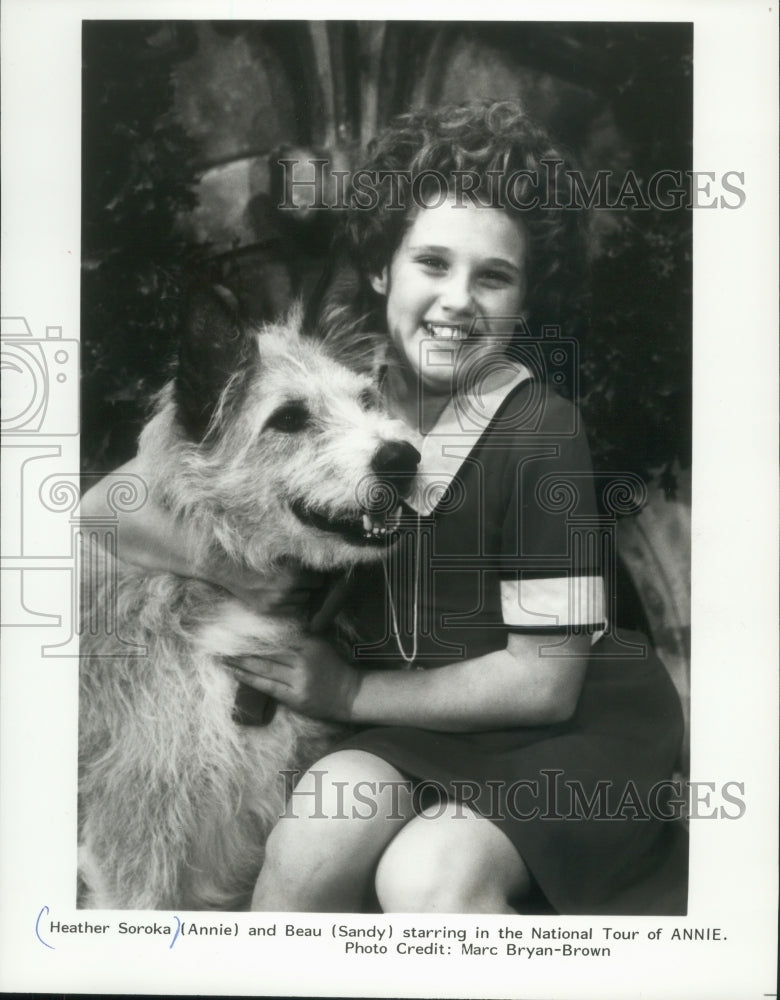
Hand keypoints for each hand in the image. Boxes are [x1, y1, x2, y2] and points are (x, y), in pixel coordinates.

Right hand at [209, 557, 331, 618]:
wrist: (227, 568)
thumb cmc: (255, 556)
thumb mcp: (281, 553)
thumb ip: (300, 559)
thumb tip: (320, 560)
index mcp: (291, 576)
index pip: (318, 579)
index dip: (317, 573)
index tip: (315, 569)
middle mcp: (285, 592)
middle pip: (312, 591)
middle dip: (310, 583)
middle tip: (306, 576)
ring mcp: (275, 604)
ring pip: (302, 601)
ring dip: (301, 593)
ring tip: (293, 584)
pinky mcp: (267, 610)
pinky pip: (290, 610)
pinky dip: (290, 602)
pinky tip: (284, 593)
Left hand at [224, 636, 360, 721]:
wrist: (349, 694)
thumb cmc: (333, 667)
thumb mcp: (320, 644)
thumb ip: (300, 637)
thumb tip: (272, 628)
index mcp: (309, 644)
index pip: (276, 637)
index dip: (255, 634)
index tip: (236, 630)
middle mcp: (303, 660)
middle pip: (267, 651)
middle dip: (243, 647)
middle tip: (221, 642)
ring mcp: (298, 680)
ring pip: (264, 668)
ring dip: (240, 663)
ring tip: (222, 658)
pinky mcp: (295, 697)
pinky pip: (267, 686)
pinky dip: (249, 679)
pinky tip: (236, 673)